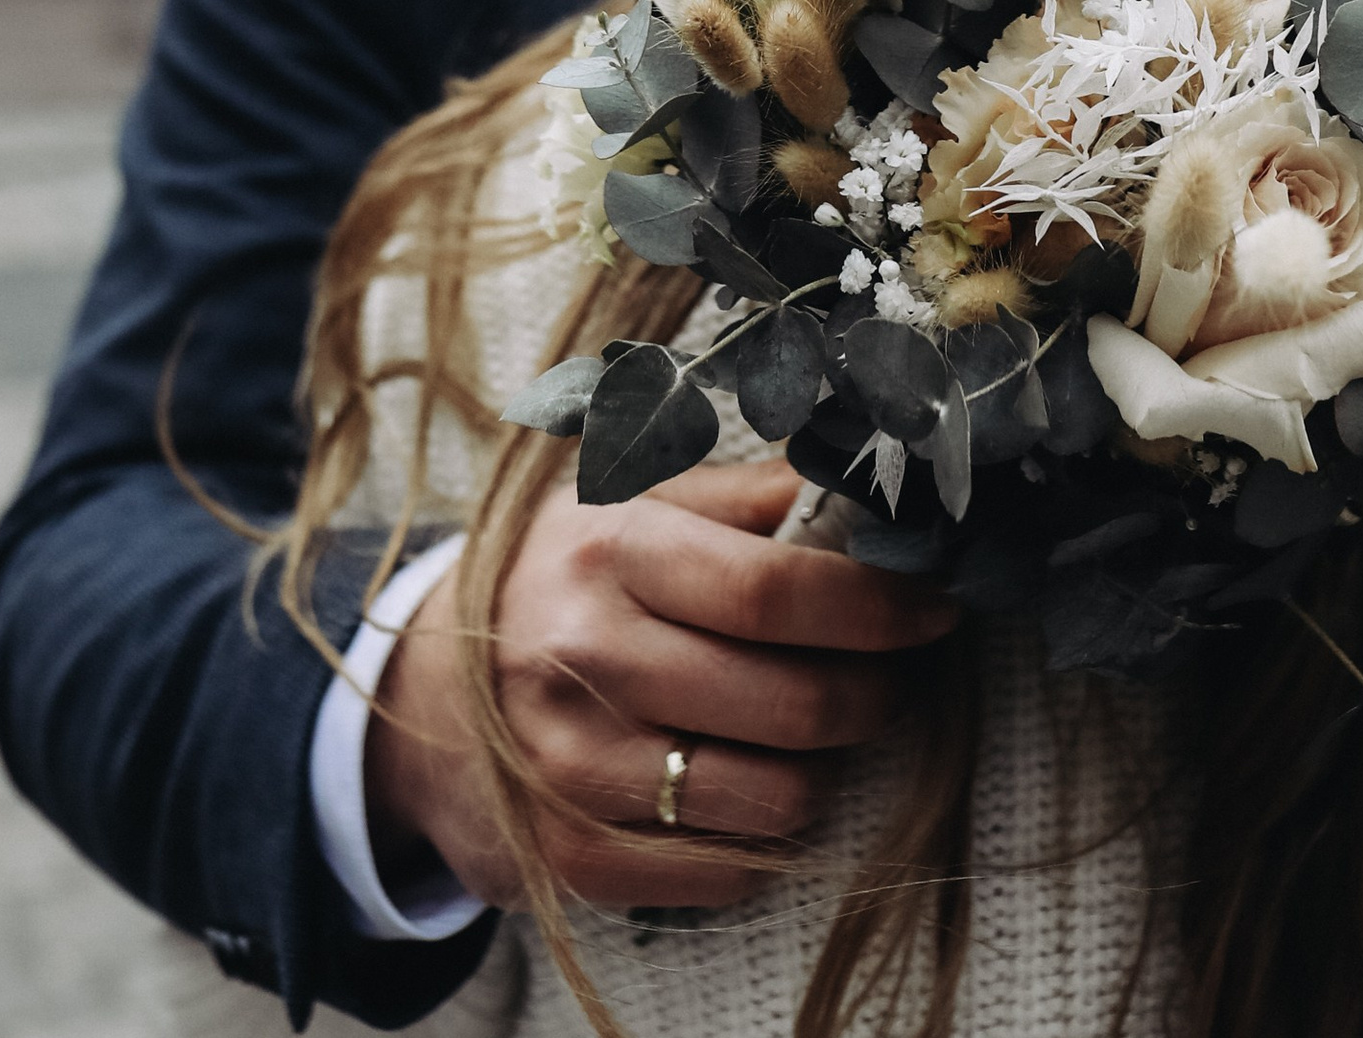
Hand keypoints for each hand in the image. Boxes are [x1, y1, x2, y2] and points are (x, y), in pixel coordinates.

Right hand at [364, 460, 957, 910]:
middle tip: (891, 679)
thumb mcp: (641, 500)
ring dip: (824, 768)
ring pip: (777, 798)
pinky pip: (730, 867)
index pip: (779, 590)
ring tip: (810, 732)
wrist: (426, 688)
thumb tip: (879, 495)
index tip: (936, 610)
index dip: (880, 608)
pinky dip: (764, 831)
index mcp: (614, 549)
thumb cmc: (569, 577)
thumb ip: (756, 495)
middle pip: (794, 703)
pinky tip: (746, 782)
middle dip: (877, 695)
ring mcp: (575, 769)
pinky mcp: (573, 858)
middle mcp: (587, 657)